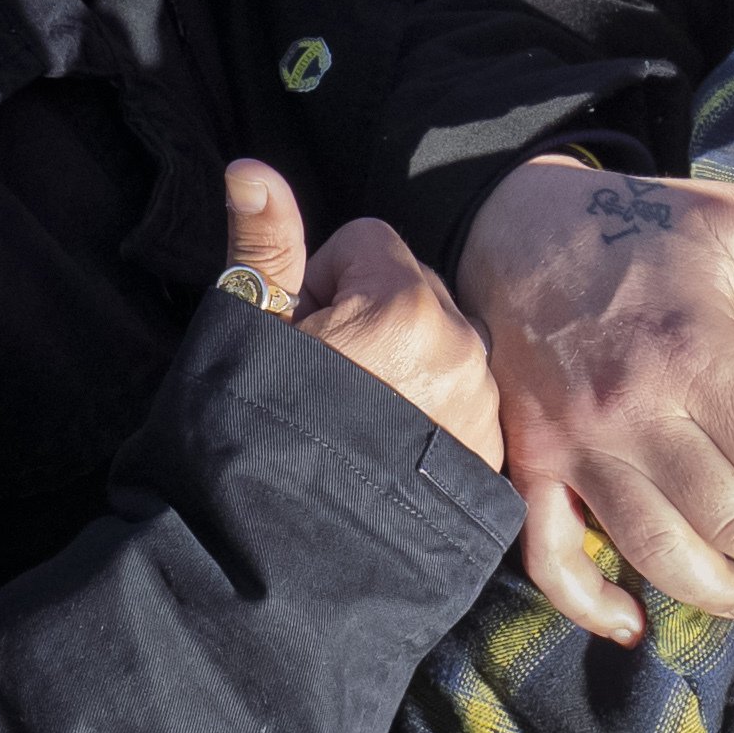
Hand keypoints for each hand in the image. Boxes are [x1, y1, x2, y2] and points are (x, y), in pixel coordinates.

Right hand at [222, 160, 502, 468]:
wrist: (275, 563)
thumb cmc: (249, 436)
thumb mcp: (244, 332)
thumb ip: (262, 245)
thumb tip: (252, 169)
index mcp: (403, 304)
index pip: (367, 242)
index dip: (319, 280)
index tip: (296, 335)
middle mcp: (460, 347)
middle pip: (411, 291)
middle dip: (368, 320)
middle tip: (321, 382)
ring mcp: (481, 409)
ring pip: (440, 348)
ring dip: (402, 368)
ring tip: (351, 424)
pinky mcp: (489, 463)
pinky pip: (462, 405)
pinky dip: (428, 418)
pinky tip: (381, 458)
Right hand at [455, 160, 733, 640]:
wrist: (514, 228)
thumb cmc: (639, 227)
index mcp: (691, 349)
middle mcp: (630, 409)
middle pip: (729, 516)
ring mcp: (573, 444)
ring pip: (655, 549)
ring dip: (717, 589)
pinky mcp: (529, 464)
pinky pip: (551, 555)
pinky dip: (588, 603)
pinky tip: (631, 623)